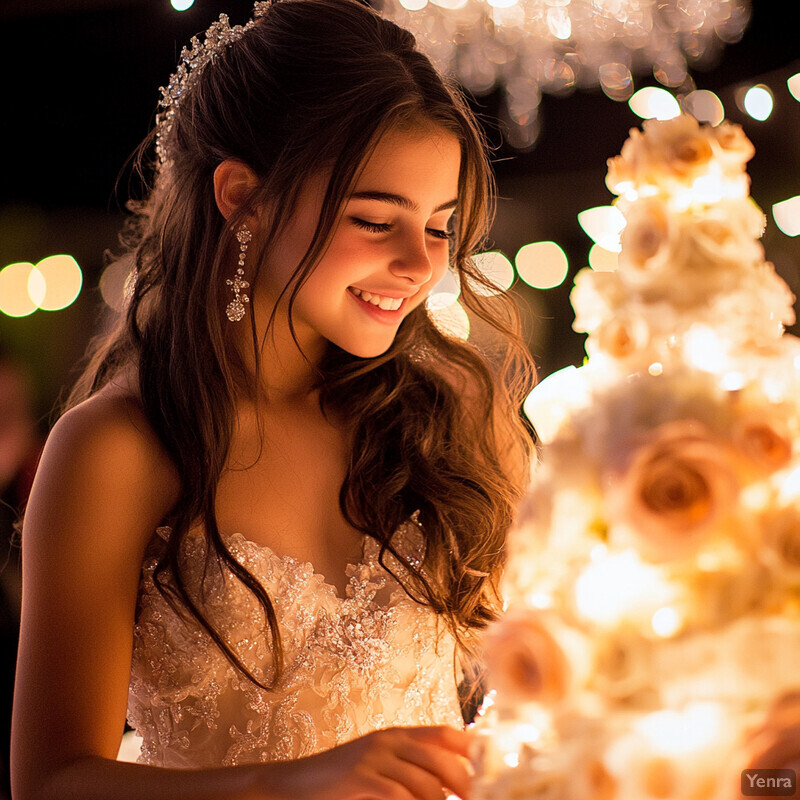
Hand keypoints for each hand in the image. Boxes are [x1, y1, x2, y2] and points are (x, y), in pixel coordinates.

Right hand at [263, 725, 472, 799]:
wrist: (290, 787)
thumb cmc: (338, 783)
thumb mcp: (377, 766)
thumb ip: (409, 769)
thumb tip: (449, 787)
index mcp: (396, 734)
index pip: (445, 733)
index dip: (473, 749)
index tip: (494, 771)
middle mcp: (388, 741)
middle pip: (442, 759)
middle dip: (468, 786)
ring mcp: (373, 759)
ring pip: (425, 783)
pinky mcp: (360, 780)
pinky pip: (400, 797)